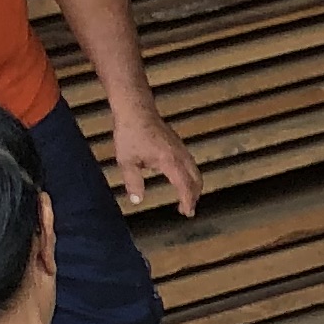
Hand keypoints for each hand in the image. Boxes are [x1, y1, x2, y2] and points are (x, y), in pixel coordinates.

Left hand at [113, 102, 203, 218]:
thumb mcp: (127, 161)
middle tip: (188, 209)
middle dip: (195, 196)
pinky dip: (191, 175)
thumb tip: (137, 200)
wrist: (136, 110)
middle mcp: (180, 156)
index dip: (188, 201)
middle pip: (196, 179)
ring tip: (187, 197)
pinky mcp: (178, 144)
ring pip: (195, 171)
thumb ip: (133, 182)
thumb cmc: (130, 133)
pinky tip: (181, 178)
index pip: (185, 186)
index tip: (187, 212)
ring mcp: (181, 149)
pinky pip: (190, 163)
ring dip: (194, 186)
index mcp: (169, 161)